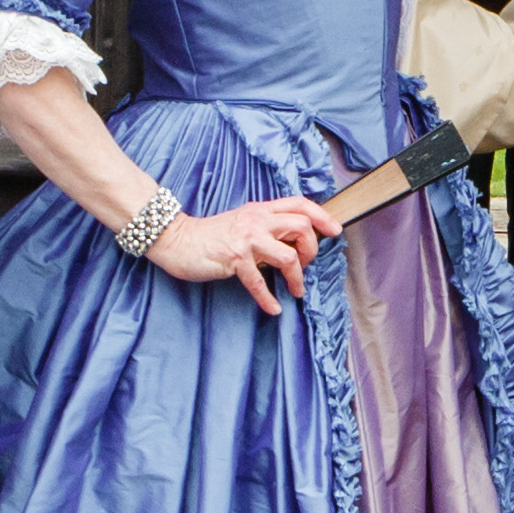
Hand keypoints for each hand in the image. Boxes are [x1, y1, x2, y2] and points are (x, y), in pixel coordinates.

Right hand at [148, 195, 336, 314]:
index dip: (322, 216)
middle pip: (302, 226)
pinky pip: (259, 281)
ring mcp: (246, 238)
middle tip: (305, 266)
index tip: (335, 231)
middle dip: (312, 249)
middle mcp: (257, 220)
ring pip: (288, 255)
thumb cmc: (212, 236)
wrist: (177, 240)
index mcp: (261, 210)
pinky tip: (273, 308)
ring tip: (294, 290)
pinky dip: (268, 299)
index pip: (300, 204)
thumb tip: (294, 244)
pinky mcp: (234, 258)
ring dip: (297, 278)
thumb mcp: (243, 223)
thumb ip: (266, 228)